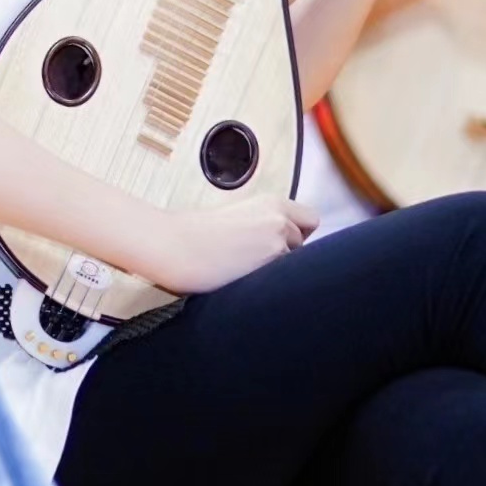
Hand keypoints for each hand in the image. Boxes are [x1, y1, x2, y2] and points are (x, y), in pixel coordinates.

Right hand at [147, 193, 316, 292]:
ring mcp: (277, 239)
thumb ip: (264, 225)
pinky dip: (271, 283)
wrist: (174, 245)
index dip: (298, 235)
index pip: (311, 220)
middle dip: (289, 255)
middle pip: (306, 244)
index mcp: (271, 202)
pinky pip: (284, 278)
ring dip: (278, 271)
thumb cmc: (195, 234)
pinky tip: (247, 281)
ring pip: (296, 264)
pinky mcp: (271, 260)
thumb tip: (282, 244)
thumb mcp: (237, 217)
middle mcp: (279, 217)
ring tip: (248, 273)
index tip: (280, 245)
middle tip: (259, 263)